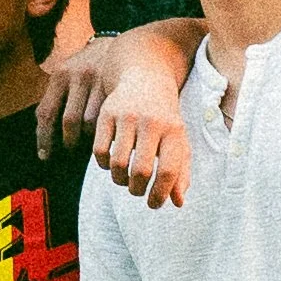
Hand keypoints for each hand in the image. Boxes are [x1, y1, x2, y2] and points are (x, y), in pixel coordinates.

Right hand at [38, 38, 190, 207]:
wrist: (145, 75)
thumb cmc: (165, 116)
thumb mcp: (178, 139)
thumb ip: (180, 171)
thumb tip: (178, 203)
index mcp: (174, 130)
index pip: (169, 170)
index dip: (160, 194)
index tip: (153, 204)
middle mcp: (152, 122)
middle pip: (142, 170)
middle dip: (137, 189)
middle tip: (136, 191)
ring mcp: (127, 117)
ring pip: (118, 163)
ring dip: (119, 180)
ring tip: (123, 180)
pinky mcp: (107, 113)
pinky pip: (99, 150)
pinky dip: (103, 164)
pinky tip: (110, 163)